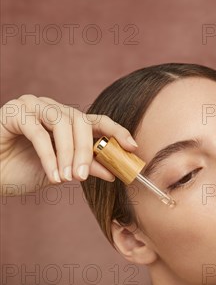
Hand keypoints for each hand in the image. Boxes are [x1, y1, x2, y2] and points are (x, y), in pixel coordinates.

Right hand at [0, 95, 138, 193]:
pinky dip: (49, 156)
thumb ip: (85, 166)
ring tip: (68, 178)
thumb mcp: (62, 171)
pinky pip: (38, 132)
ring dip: (68, 153)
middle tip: (83, 176)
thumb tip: (113, 171)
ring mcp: (32, 106)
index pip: (97, 121)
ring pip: (61, 123)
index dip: (117, 131)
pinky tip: (53, 176)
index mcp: (66, 120)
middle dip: (85, 150)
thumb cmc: (23, 170)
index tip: (132, 146)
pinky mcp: (14, 112)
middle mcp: (51, 108)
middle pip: (80, 120)